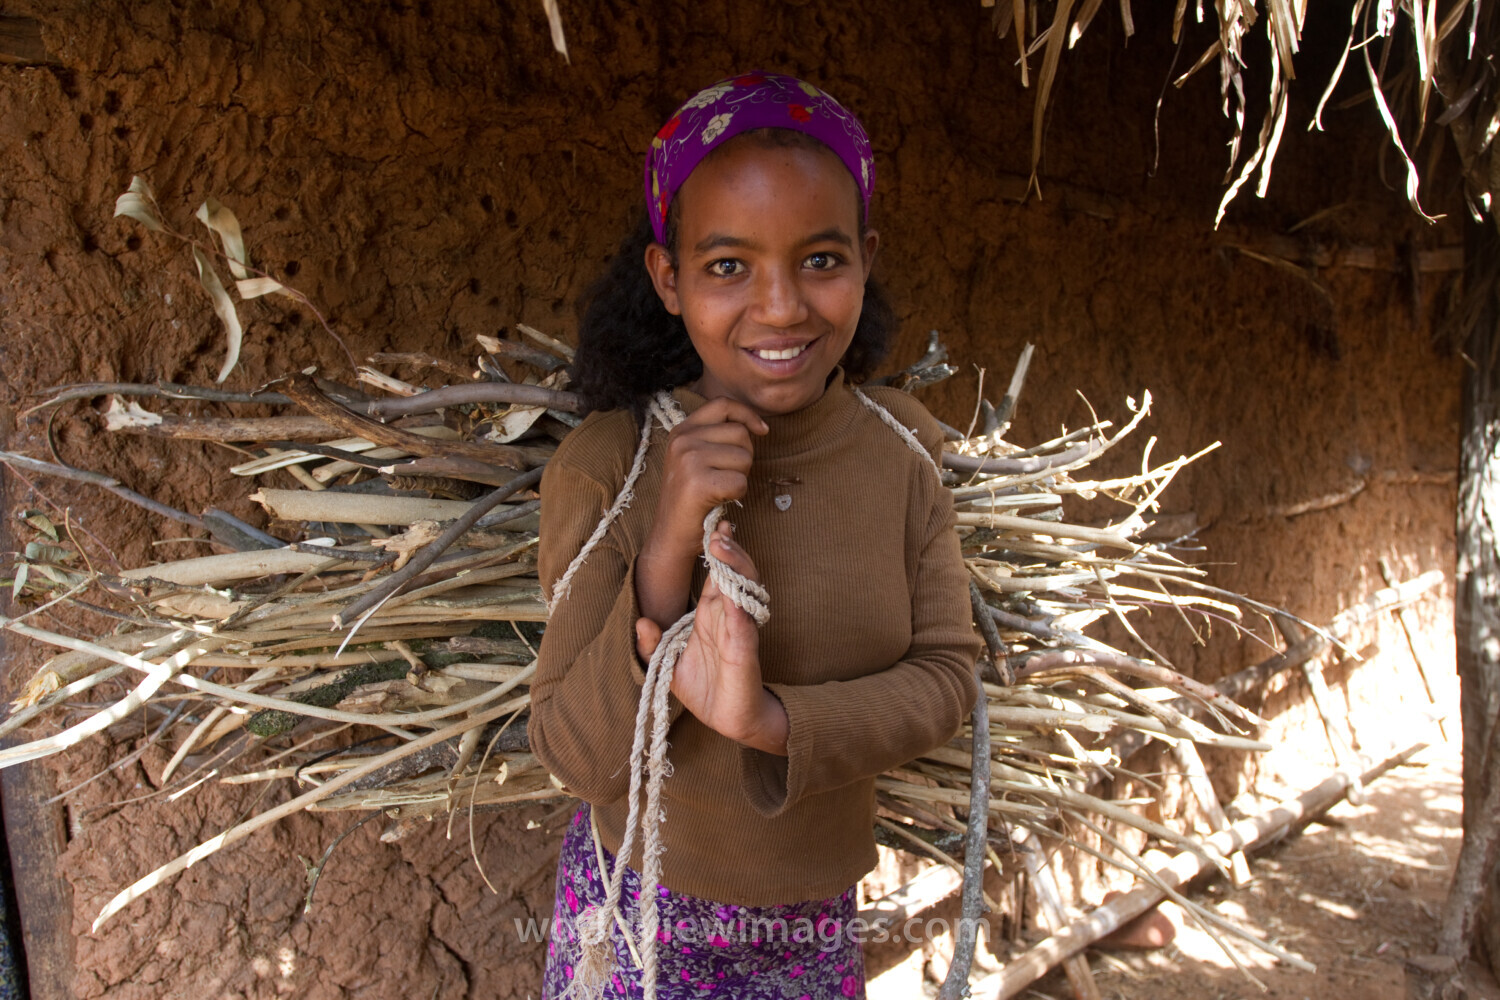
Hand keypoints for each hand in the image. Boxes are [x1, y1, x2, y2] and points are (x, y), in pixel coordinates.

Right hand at [635, 398, 767, 629]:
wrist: (670, 535)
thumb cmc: (691, 498)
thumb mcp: (696, 457)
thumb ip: (716, 437)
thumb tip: (756, 426)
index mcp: (682, 430)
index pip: (723, 405)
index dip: (747, 415)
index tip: (762, 430)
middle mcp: (682, 440)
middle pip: (740, 433)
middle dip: (745, 457)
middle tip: (726, 477)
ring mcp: (688, 459)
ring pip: (744, 457)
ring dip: (741, 477)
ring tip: (720, 489)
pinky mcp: (698, 482)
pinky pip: (741, 481)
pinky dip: (738, 495)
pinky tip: (720, 500)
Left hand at [637, 523, 786, 753]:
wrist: (728, 721)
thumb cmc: (703, 690)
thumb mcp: (668, 665)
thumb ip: (653, 645)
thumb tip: (640, 623)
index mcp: (709, 615)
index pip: (715, 574)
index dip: (717, 550)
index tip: (714, 526)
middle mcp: (727, 617)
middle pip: (733, 573)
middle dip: (728, 550)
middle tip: (720, 529)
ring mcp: (738, 631)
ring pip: (743, 590)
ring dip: (735, 567)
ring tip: (724, 547)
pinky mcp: (744, 651)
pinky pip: (743, 625)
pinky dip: (739, 608)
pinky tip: (733, 593)